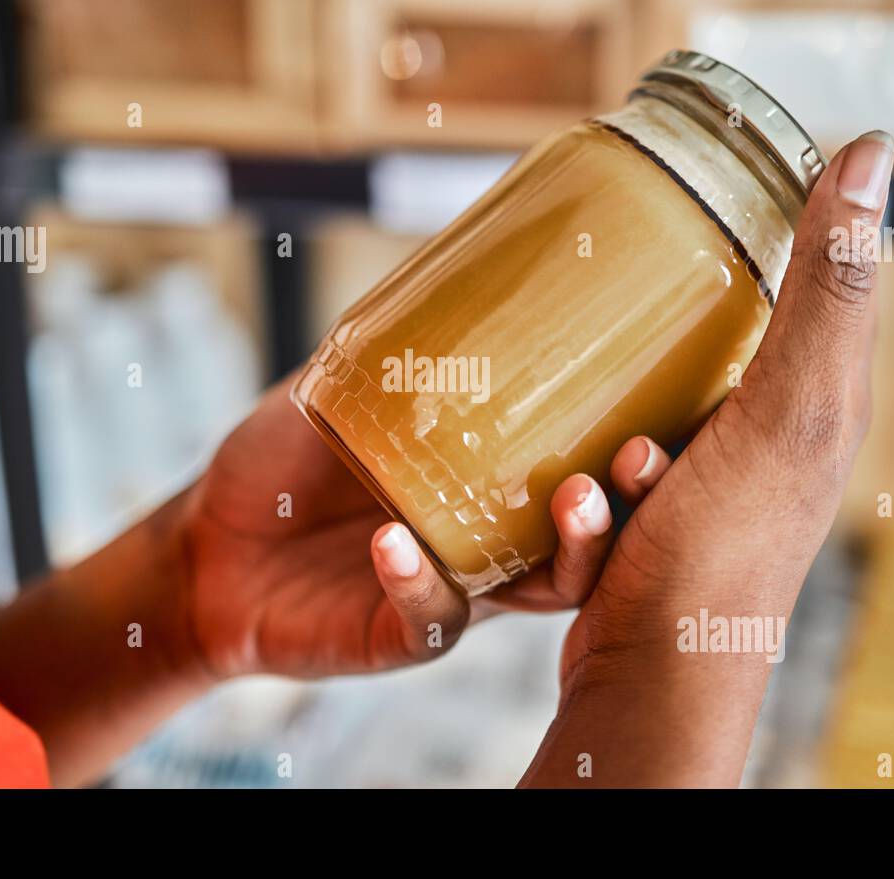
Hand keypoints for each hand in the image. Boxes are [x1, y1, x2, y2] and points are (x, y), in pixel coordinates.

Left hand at [176, 377, 672, 679]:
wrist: (209, 546)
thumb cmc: (285, 468)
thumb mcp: (340, 390)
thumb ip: (390, 347)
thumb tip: (446, 258)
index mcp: (499, 486)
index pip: (595, 470)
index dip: (647, 448)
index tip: (684, 402)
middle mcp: (498, 544)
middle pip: (599, 536)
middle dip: (636, 502)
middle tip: (643, 456)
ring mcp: (460, 593)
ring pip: (547, 590)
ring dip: (572, 549)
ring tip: (574, 498)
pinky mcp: (403, 634)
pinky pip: (433, 617)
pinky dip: (419, 580)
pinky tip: (393, 542)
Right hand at [521, 131, 893, 786]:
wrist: (650, 676)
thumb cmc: (721, 550)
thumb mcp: (786, 407)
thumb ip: (825, 287)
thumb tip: (871, 152)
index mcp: (811, 412)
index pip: (790, 302)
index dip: (742, 268)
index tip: (684, 241)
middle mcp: (758, 454)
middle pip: (689, 364)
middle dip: (642, 383)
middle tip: (630, 419)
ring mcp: (694, 500)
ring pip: (622, 426)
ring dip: (604, 458)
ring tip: (604, 494)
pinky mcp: (637, 535)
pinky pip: (590, 486)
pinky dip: (582, 511)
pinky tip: (585, 533)